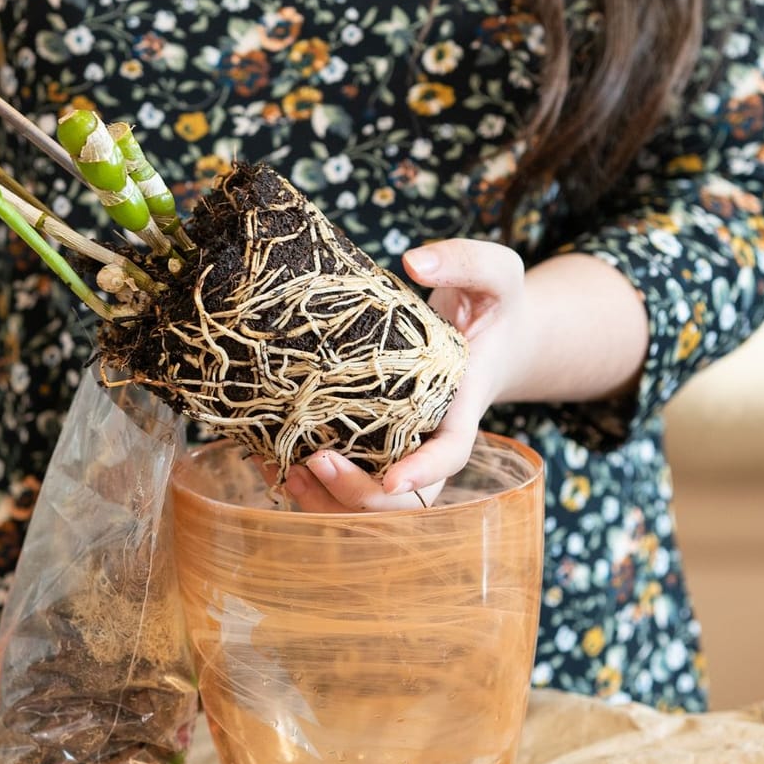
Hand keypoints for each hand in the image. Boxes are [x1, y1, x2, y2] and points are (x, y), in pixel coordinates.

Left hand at [283, 238, 534, 512]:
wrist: (486, 335)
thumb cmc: (491, 306)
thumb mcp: (496, 274)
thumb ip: (466, 260)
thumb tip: (415, 260)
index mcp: (462, 407)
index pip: (451, 455)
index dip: (422, 473)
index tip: (391, 480)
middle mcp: (430, 439)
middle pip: (404, 500)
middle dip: (360, 495)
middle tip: (317, 463)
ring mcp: (400, 448)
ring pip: (369, 503)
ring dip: (327, 500)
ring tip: (286, 470)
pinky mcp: (372, 444)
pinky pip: (344, 482)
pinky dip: (307, 482)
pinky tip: (267, 459)